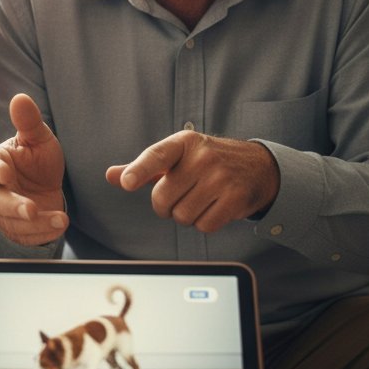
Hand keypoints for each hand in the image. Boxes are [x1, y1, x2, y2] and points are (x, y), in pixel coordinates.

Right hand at [0, 93, 67, 245]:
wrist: (47, 189)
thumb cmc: (37, 160)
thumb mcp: (38, 139)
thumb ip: (28, 122)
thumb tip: (20, 98)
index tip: (6, 174)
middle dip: (12, 207)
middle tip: (29, 209)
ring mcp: (5, 214)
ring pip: (12, 223)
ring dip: (35, 224)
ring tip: (60, 219)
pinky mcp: (18, 231)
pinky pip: (26, 237)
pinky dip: (44, 234)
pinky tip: (60, 225)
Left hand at [106, 131, 279, 232]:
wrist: (258, 167)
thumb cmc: (208, 162)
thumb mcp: (177, 157)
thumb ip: (144, 168)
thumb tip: (110, 175)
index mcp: (184, 142)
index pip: (156, 155)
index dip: (139, 170)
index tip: (127, 182)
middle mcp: (203, 157)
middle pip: (163, 199)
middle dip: (166, 206)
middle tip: (181, 196)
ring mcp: (221, 177)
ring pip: (182, 216)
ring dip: (186, 216)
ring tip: (200, 199)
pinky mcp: (236, 198)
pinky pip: (204, 226)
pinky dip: (205, 223)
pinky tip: (214, 207)